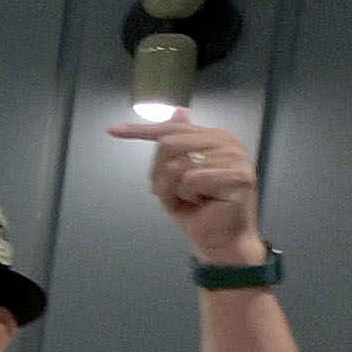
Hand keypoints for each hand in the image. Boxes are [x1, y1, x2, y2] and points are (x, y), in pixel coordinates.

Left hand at [147, 116, 267, 257]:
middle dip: (160, 174)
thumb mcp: (176, 177)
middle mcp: (228, 141)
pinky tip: (204, 201)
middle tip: (175, 193)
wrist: (220, 241)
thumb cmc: (199, 211)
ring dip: (175, 189)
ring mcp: (236, 157)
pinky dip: (189, 195)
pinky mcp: (239, 175)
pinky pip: (192, 179)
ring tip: (192, 198)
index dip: (139, 131)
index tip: (112, 130)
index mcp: (214, 137)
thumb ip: (175, 145)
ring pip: (178, 164)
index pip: (171, 128)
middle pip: (169, 143)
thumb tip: (180, 110)